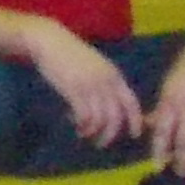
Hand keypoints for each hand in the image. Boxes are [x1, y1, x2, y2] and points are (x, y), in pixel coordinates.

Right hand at [27, 25, 145, 145]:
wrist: (49, 41)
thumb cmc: (70, 53)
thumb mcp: (95, 65)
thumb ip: (105, 81)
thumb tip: (110, 103)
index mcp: (115, 76)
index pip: (132, 103)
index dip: (135, 121)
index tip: (134, 135)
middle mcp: (106, 82)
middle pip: (116, 116)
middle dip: (110, 134)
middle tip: (101, 143)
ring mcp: (90, 86)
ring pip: (100, 119)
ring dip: (93, 131)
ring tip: (84, 134)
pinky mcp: (73, 90)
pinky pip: (84, 115)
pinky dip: (81, 124)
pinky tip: (74, 123)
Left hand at [145, 40, 184, 176]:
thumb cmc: (184, 70)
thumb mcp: (167, 87)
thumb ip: (160, 109)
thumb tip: (147, 126)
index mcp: (170, 103)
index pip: (162, 132)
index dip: (160, 151)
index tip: (158, 167)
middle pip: (184, 140)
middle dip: (182, 159)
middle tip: (181, 173)